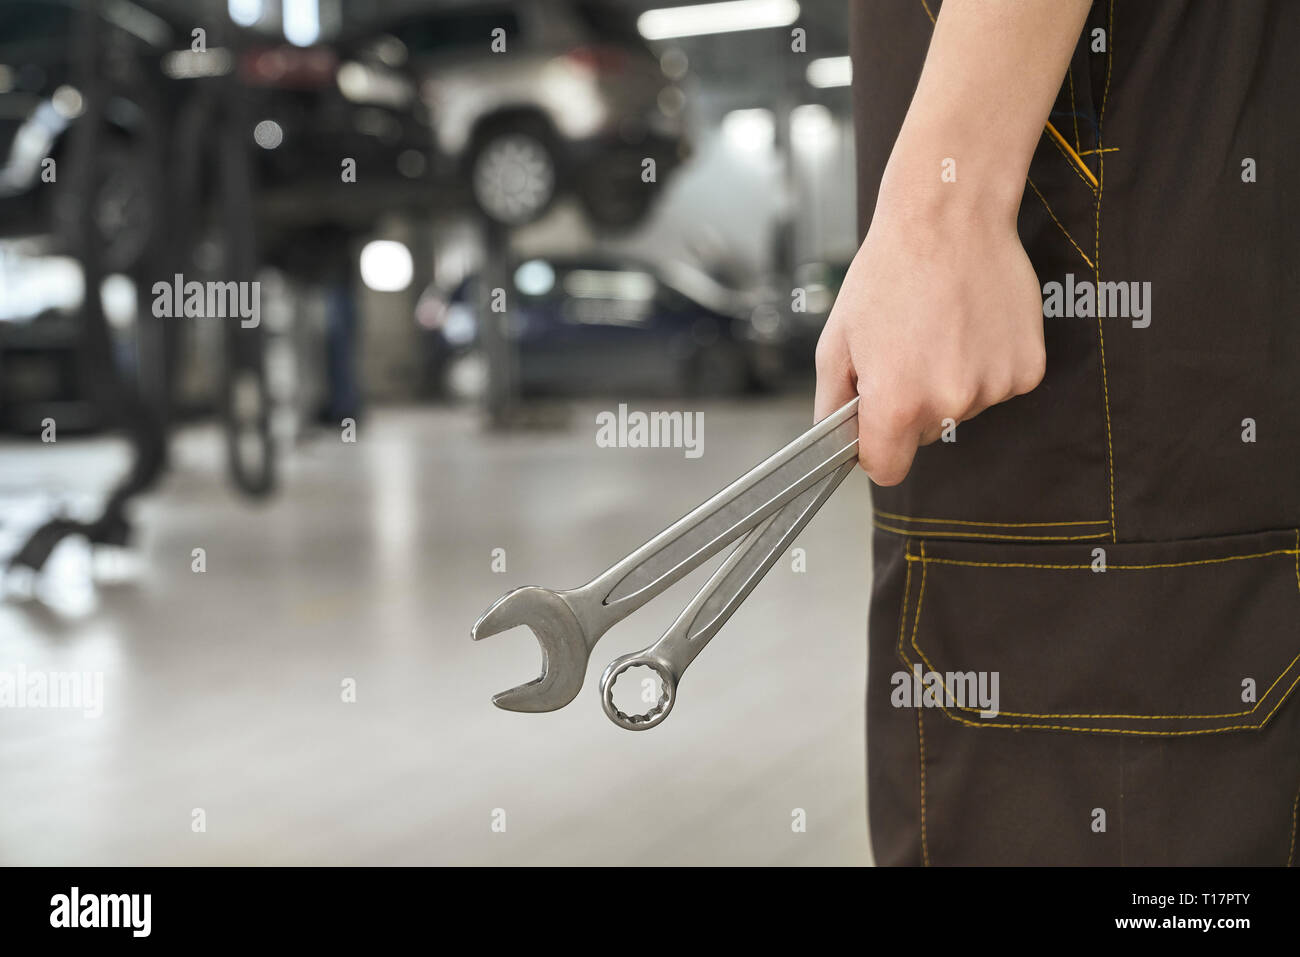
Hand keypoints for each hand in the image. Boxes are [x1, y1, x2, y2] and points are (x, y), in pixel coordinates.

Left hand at [813, 192, 1046, 485]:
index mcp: (898, 403)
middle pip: (925, 437)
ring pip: (961, 410)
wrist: (949, 218)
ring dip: (949, 382)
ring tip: (940, 328)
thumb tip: (833, 442)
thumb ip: (831, 404)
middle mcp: (950, 403)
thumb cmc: (889, 272)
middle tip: (907, 350)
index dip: (876, 450)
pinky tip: (971, 326)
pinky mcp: (1027, 370)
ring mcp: (994, 387)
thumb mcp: (836, 341)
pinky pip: (996, 387)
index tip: (875, 427)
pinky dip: (983, 365)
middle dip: (912, 407)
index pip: (887, 470)